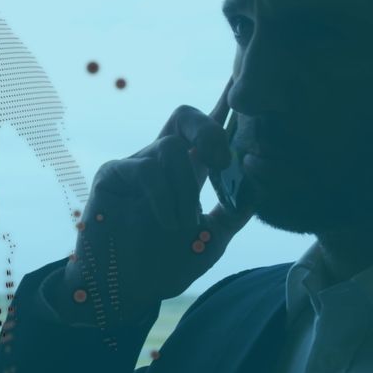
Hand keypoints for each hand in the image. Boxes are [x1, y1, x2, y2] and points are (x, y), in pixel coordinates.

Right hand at [51, 77, 254, 327]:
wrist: (123, 292)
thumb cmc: (162, 265)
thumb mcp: (210, 241)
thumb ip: (233, 214)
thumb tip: (260, 186)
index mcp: (187, 173)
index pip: (207, 132)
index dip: (224, 105)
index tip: (240, 81)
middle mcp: (161, 162)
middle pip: (185, 116)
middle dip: (209, 129)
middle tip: (223, 160)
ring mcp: (135, 165)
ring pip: (170, 148)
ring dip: (185, 189)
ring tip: (182, 225)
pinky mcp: (112, 175)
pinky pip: (146, 170)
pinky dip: (163, 197)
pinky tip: (166, 222)